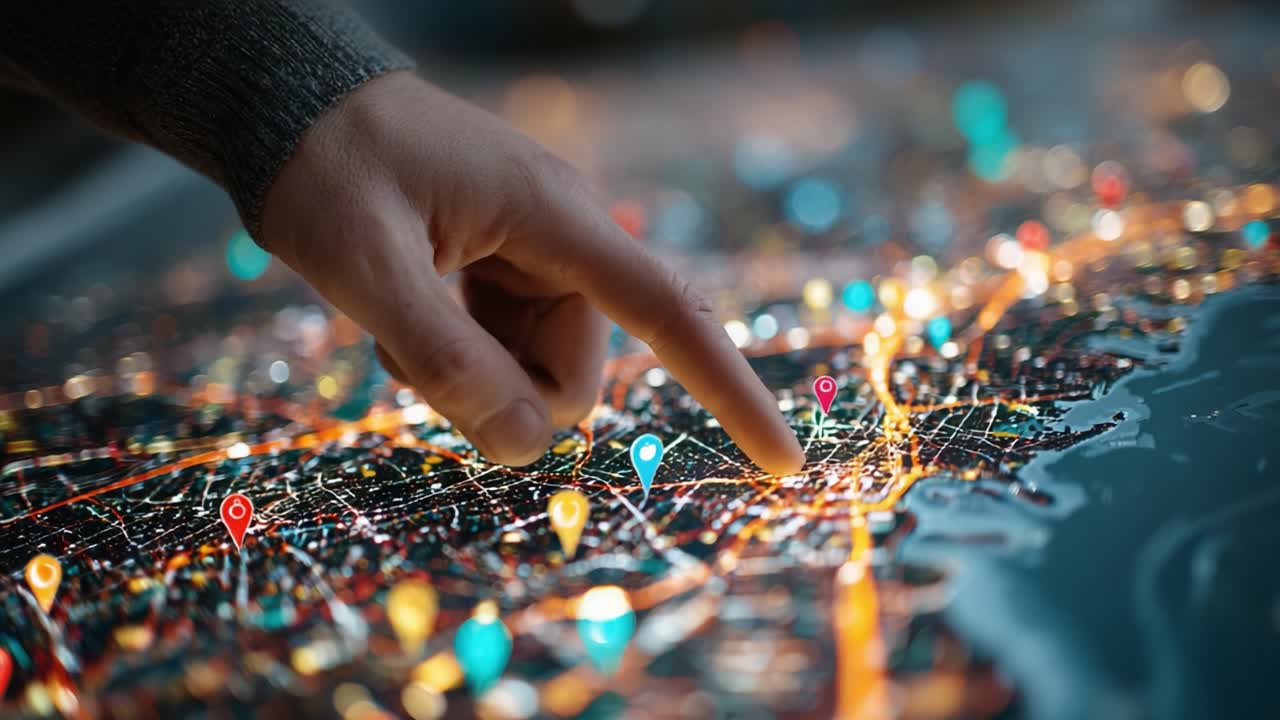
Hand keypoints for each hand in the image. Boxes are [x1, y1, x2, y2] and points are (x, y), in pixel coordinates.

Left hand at [260, 71, 803, 474]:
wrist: (296, 108)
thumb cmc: (328, 171)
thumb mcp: (367, 269)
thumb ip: (446, 361)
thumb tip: (528, 445)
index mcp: (554, 219)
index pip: (670, 315)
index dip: (731, 394)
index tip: (784, 461)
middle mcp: (563, 239)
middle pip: (578, 371)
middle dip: (508, 396)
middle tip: (418, 363)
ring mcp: (534, 257)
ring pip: (538, 370)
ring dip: (473, 377)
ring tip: (401, 324)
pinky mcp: (506, 271)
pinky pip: (508, 351)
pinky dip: (461, 360)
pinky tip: (408, 320)